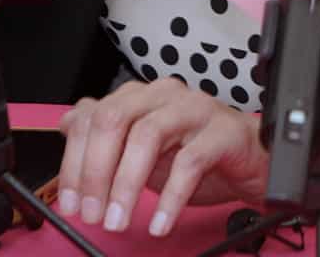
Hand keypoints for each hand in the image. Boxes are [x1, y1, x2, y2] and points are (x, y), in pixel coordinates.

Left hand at [55, 78, 266, 237]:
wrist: (252, 161)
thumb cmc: (197, 154)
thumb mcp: (142, 151)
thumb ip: (107, 137)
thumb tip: (67, 126)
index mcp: (141, 97)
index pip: (92, 116)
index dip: (74, 162)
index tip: (70, 202)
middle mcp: (165, 95)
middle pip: (115, 120)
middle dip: (95, 172)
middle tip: (92, 214)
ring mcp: (195, 109)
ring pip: (147, 136)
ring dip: (126, 185)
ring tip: (119, 220)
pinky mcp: (223, 133)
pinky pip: (189, 163)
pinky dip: (169, 198)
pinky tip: (159, 222)